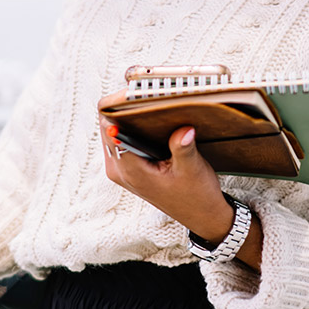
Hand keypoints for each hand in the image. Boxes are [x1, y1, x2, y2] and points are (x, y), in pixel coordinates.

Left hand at [97, 91, 234, 242]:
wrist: (200, 215)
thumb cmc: (196, 195)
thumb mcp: (192, 168)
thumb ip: (183, 146)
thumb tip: (182, 127)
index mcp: (130, 170)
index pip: (110, 129)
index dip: (120, 107)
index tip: (139, 93)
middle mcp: (119, 170)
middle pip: (107, 126)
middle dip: (125, 108)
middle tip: (149, 94)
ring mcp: (121, 170)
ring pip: (112, 131)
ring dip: (129, 117)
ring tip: (152, 104)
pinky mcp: (128, 168)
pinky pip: (121, 140)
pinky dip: (133, 127)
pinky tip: (152, 120)